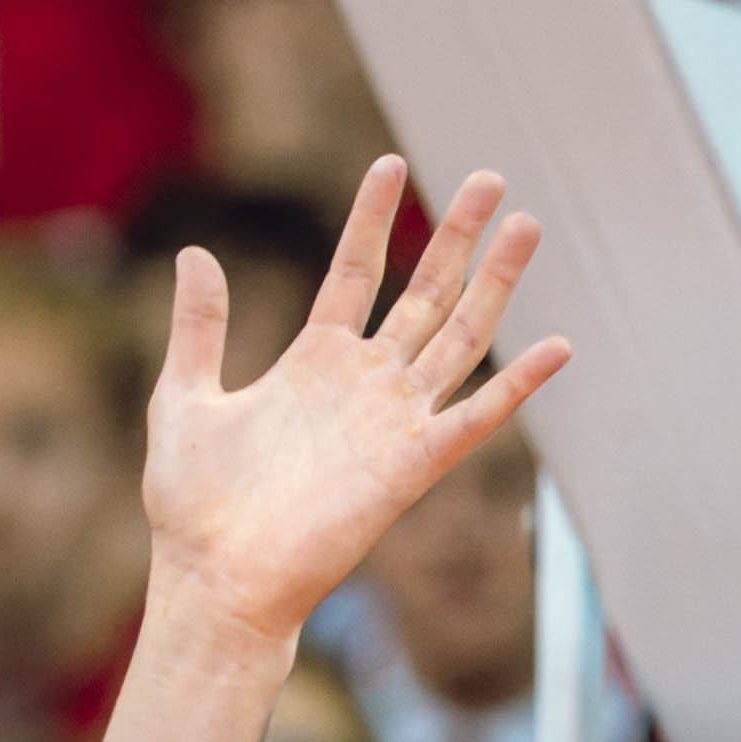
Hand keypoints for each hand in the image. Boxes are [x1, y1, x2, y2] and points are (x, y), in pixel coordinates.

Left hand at [143, 155, 564, 652]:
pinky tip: (556, 344)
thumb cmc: (193, 503)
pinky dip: (516, 383)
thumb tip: (194, 250)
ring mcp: (393, 420)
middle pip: (424, 293)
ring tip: (525, 224)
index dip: (372, 220)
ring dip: (495, 283)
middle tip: (487, 177)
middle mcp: (362, 383)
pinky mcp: (412, 464)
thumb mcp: (184, 395)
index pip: (354, 272)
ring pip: (458, 336)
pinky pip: (476, 416)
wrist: (214, 577)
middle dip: (455, 235)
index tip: (389, 164)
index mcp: (311, 362)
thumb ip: (198, 325)